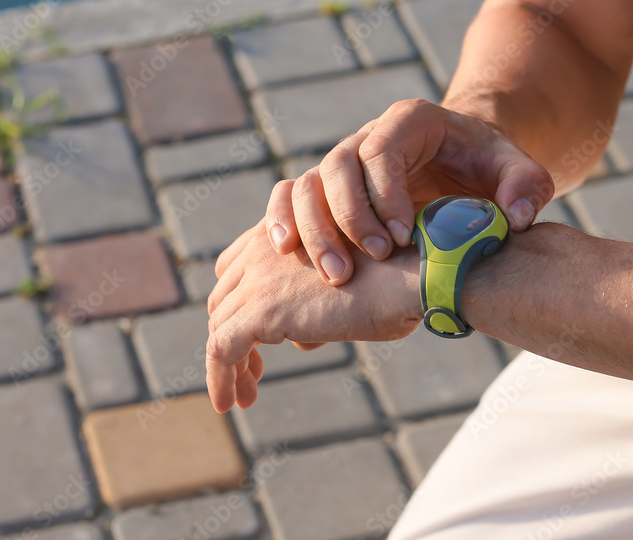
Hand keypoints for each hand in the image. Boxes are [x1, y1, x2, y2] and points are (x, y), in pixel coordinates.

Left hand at [206, 217, 419, 412]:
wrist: (412, 275)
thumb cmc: (398, 281)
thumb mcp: (350, 290)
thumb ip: (318, 307)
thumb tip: (300, 340)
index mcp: (288, 229)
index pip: (238, 267)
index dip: (240, 304)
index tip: (257, 341)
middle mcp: (265, 247)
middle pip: (225, 299)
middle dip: (233, 336)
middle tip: (253, 375)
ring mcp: (260, 278)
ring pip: (220, 326)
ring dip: (228, 365)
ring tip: (244, 396)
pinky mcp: (261, 310)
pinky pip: (222, 349)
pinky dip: (220, 379)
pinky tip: (232, 403)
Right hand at [263, 99, 553, 284]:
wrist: (466, 168)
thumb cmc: (492, 169)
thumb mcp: (521, 171)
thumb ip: (528, 187)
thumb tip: (516, 217)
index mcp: (411, 121)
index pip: (382, 150)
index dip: (385, 192)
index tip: (403, 237)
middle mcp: (369, 137)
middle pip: (337, 166)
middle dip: (350, 217)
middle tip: (373, 260)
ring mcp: (344, 163)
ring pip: (307, 183)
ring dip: (315, 229)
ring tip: (336, 275)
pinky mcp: (328, 190)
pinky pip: (290, 197)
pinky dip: (283, 222)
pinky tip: (287, 255)